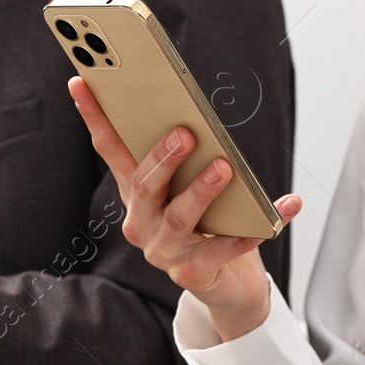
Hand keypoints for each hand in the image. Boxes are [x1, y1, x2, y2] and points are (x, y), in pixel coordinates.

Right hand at [70, 77, 300, 340]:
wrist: (226, 284)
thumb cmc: (209, 223)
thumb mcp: (190, 186)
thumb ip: (188, 158)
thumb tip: (196, 118)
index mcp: (137, 193)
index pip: (110, 149)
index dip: (94, 117)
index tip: (81, 81)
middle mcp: (141, 222)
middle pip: (143, 186)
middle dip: (162, 158)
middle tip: (185, 134)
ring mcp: (163, 251)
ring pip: (177, 218)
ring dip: (201, 191)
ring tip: (224, 168)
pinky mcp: (191, 273)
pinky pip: (223, 249)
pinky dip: (252, 230)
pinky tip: (283, 207)